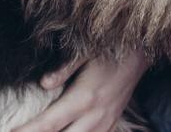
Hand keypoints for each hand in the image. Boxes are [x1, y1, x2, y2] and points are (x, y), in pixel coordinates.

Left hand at [11, 50, 149, 131]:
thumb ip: (63, 69)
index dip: (29, 131)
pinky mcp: (113, 123)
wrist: (141, 52)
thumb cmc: (111, 47)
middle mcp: (95, 116)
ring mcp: (105, 123)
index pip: (50, 123)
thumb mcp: (86, 51)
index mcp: (84, 98)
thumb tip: (43, 83)